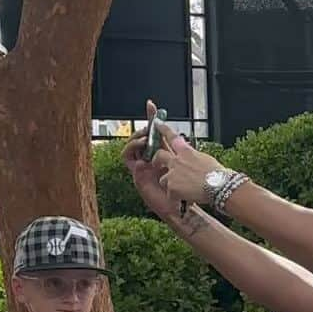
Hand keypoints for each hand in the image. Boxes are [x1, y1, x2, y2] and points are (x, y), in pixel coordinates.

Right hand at [123, 102, 184, 221]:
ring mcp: (142, 164)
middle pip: (141, 136)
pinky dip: (131, 149)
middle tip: (149, 127)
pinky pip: (127, 156)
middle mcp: (151, 156)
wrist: (181, 206)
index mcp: (163, 152)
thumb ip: (180, 150)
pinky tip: (142, 148)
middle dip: (144, 128)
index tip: (152, 104)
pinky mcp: (136, 173)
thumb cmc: (185, 188)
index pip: (155, 131)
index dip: (152, 117)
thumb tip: (178, 135)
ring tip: (146, 138)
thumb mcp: (184, 164)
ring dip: (137, 138)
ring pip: (132, 144)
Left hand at [151, 130, 223, 208]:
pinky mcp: (171, 187)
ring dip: (171, 185)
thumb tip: (192, 159)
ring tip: (185, 190)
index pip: (172, 137)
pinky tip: (187, 197)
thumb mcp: (206, 159)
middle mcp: (177, 161)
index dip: (163, 129)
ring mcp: (172, 174)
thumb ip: (194, 157)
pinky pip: (170, 194)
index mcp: (187, 152)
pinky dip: (177, 197)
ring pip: (163, 179)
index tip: (157, 123)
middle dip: (156, 160)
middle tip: (157, 165)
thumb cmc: (218, 175)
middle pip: (159, 156)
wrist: (219, 186)